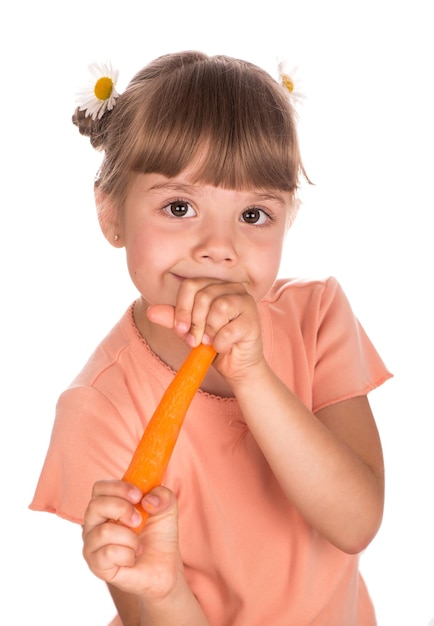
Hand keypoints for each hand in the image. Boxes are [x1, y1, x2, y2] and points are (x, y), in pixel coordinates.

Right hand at [82, 481, 181, 597]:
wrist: (164, 568)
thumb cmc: (159, 535)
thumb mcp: (167, 508)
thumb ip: (163, 495)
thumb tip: (148, 501)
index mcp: (107, 504)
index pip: (100, 487)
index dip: (119, 488)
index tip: (138, 495)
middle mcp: (94, 523)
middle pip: (95, 505)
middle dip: (122, 509)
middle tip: (139, 520)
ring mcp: (92, 545)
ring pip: (103, 532)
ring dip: (130, 538)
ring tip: (138, 544)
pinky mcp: (96, 565)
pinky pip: (108, 554)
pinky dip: (128, 555)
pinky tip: (132, 558)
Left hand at [147, 278, 264, 380]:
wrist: (236, 365)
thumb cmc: (213, 343)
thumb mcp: (189, 330)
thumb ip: (173, 319)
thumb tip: (152, 312)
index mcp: (215, 285)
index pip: (190, 285)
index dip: (181, 308)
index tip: (180, 330)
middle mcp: (232, 287)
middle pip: (203, 296)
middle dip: (195, 323)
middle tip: (196, 341)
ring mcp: (246, 301)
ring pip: (219, 308)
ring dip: (209, 332)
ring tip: (211, 342)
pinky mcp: (253, 319)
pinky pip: (228, 329)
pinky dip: (220, 343)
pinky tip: (224, 347)